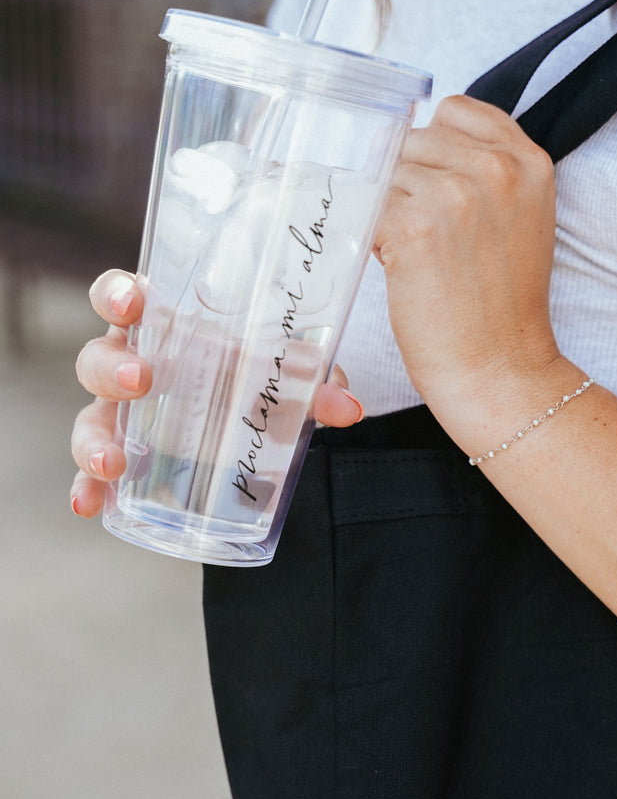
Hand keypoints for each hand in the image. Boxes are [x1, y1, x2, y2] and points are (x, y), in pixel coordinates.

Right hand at [70, 269, 363, 517]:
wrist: (249, 410)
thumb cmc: (255, 372)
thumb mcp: (284, 372)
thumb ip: (315, 382)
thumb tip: (347, 407)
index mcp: (162, 325)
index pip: (123, 296)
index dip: (117, 293)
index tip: (132, 301)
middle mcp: (132, 363)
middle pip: (99, 357)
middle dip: (112, 368)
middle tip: (143, 379)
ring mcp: (121, 412)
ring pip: (90, 415)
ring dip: (93, 438)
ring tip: (114, 462)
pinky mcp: (124, 454)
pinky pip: (93, 470)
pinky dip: (88, 487)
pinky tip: (90, 506)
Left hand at [374, 95, 561, 445]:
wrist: (501, 370)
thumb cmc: (503, 308)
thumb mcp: (522, 221)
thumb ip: (486, 173)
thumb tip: (413, 144)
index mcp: (528, 161)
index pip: (455, 110)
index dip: (431, 146)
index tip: (427, 182)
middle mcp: (496, 168)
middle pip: (413, 138)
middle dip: (405, 180)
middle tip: (420, 233)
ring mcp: (454, 194)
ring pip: (385, 170)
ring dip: (385, 206)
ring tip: (409, 253)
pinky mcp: (413, 226)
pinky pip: (364, 204)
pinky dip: (366, 231)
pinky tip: (389, 262)